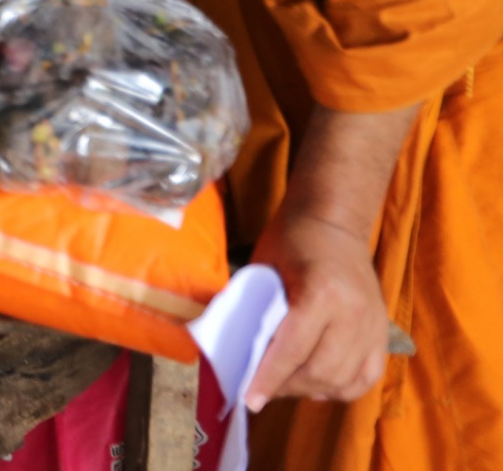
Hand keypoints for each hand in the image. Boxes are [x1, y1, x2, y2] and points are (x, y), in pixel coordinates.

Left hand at [244, 211, 390, 409]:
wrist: (333, 221)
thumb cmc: (290, 240)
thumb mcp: (264, 270)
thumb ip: (257, 312)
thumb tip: (240, 355)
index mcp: (322, 294)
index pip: (293, 350)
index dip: (269, 379)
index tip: (251, 400)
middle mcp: (354, 314)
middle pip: (320, 371)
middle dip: (287, 387)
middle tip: (261, 390)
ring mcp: (373, 325)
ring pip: (344, 380)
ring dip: (311, 390)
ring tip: (284, 386)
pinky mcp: (382, 332)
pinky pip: (366, 376)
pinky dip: (341, 387)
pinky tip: (317, 383)